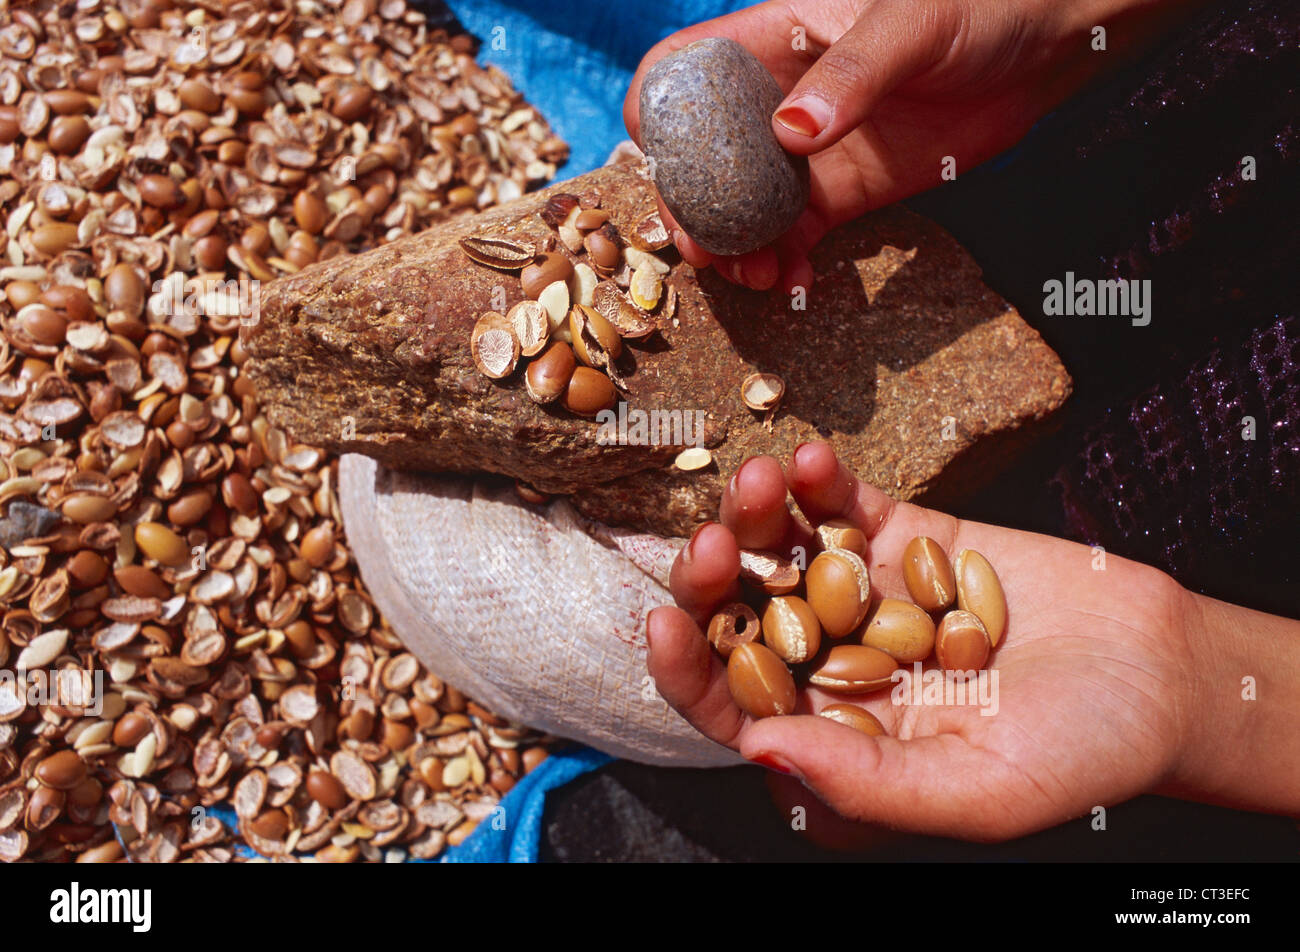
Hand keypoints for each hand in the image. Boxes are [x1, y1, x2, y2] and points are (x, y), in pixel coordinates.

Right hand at [624, 0, 1194, 292]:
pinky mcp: (840, 192)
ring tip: (756, 275)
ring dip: (735, 247)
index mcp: (769, 39)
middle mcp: (774, 99)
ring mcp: (805, 152)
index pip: (681, 73)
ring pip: (740, 207)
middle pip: (699, 157)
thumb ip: (855, 72)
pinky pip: (794, 235)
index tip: (670, 165)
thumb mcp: (914, 22)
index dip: (658, 117)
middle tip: (711, 250)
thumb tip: (791, 134)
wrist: (1041, 47)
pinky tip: (792, 282)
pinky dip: (783, 262)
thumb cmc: (978, 4)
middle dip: (693, 208)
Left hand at [646, 443, 1299, 841]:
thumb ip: (868, 782)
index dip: (688, 674)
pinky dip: (826, 482)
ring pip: (783, 555)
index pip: (733, 712)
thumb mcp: (980, 791)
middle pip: (743, 622)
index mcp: (834, 740)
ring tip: (759, 479)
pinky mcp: (904, 543)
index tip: (662, 625)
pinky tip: (815, 458)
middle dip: (713, 581)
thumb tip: (761, 752)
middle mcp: (833, 668)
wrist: (1161, 676)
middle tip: (711, 540)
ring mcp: (864, 599)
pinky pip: (847, 510)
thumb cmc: (1078, 755)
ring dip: (757, 515)